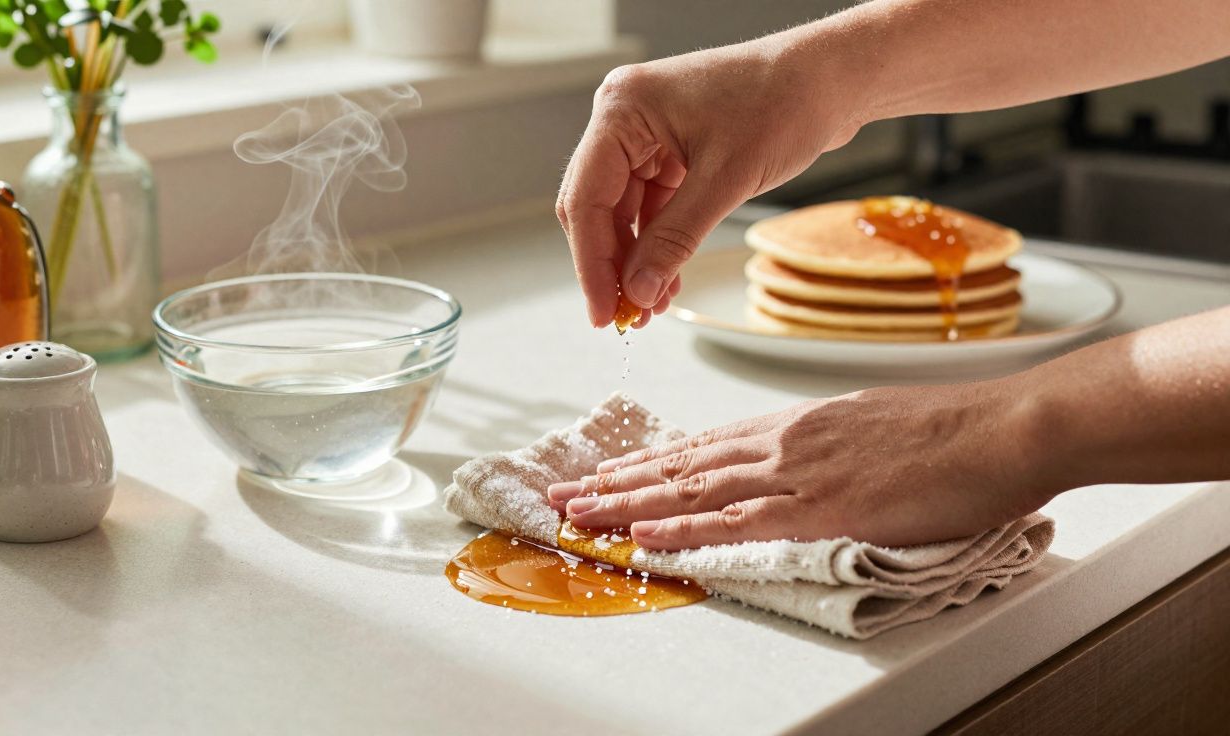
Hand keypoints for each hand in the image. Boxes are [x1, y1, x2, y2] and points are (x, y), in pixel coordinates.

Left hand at [547, 382, 1056, 549]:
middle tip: (567, 494)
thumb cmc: (954, 430)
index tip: (610, 471)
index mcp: (797, 422)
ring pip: (695, 489)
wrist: (1007, 427)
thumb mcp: (875, 428)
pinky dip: (689, 529)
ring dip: (632, 503)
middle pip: (684, 464)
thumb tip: (808, 469)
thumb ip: (829, 450)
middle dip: (619, 481)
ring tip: (582, 514)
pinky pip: (742, 520)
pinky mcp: (825, 503)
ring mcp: (801, 469)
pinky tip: (650, 535)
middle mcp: (785, 439)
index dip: (651, 462)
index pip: (704, 445)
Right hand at [554, 32, 864, 328]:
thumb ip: (675, 239)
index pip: (586, 198)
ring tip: (650, 306)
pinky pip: (651, 207)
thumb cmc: (784, 103)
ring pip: (623, 213)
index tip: (605, 312)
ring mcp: (647, 134)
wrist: (831, 79)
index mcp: (623, 109)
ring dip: (635, 260)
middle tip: (624, 317)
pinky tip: (666, 280)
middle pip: (597, 207)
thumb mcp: (726, 180)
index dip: (592, 263)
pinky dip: (657, 244)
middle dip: (611, 265)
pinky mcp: (671, 149)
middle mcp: (625, 118)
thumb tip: (638, 291)